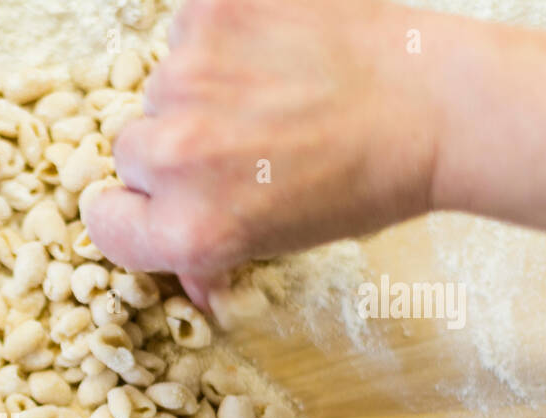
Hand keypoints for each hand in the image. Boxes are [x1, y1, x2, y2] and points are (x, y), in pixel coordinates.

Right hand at [84, 0, 439, 309]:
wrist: (441, 105)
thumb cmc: (368, 183)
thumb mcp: (279, 244)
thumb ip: (209, 252)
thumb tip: (182, 264)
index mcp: (188, 229)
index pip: (104, 222)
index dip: (134, 212)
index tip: (162, 199)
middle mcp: (176, 155)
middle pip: (131, 148)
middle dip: (174, 147)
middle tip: (245, 141)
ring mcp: (190, 74)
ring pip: (161, 84)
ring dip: (201, 88)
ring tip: (274, 91)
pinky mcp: (213, 10)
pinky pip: (190, 26)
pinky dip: (225, 33)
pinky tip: (278, 48)